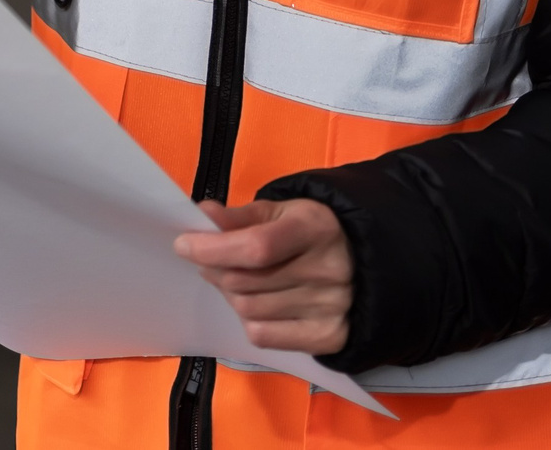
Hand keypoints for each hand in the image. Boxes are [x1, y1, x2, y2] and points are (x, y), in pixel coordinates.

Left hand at [173, 198, 352, 354]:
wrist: (366, 262)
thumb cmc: (313, 231)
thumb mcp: (282, 212)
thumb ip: (241, 217)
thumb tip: (202, 216)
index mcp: (316, 229)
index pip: (255, 247)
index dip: (213, 249)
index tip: (183, 244)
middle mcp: (328, 271)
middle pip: (245, 283)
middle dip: (215, 270)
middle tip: (209, 261)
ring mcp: (330, 308)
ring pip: (249, 310)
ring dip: (231, 295)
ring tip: (236, 280)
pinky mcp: (328, 337)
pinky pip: (264, 335)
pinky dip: (249, 320)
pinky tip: (257, 303)